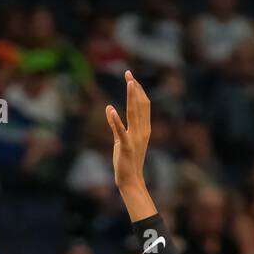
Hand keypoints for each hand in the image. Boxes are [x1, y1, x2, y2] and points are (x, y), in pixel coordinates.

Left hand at [104, 70, 150, 191]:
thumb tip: (109, 110)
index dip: (138, 90)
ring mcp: (136, 138)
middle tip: (128, 73)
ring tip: (128, 82)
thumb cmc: (126, 161)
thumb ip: (115, 125)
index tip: (131, 77)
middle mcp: (143, 131)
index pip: (143, 105)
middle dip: (135, 88)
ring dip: (131, 97)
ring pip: (135, 113)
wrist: (130, 180)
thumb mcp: (121, 140)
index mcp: (144, 129)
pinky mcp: (126, 146)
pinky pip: (121, 131)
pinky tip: (111, 109)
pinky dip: (116, 120)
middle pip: (141, 105)